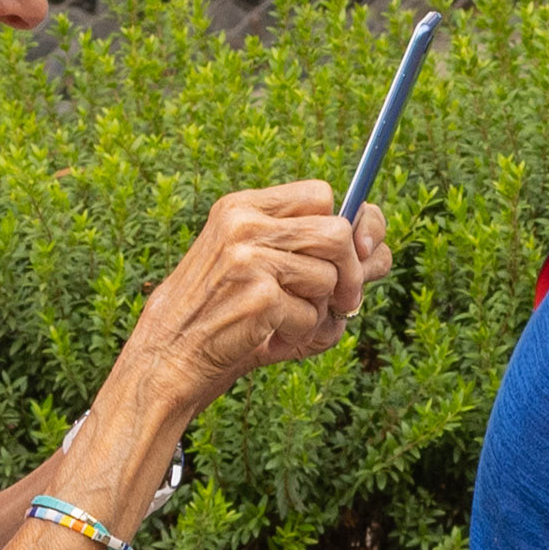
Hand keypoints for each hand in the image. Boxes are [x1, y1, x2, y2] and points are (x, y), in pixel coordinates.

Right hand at [123, 182, 373, 403]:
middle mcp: (243, 224)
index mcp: (242, 207)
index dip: (350, 223)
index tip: (359, 253)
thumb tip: (379, 250)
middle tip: (346, 302)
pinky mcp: (258, 297)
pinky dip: (300, 334)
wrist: (170, 356)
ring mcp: (248, 258)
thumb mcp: (263, 268)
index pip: (320, 193)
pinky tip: (268, 336)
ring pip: (329, 276)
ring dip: (320, 309)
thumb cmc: (226, 314)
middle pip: (337, 231)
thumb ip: (315, 254)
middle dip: (352, 271)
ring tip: (285, 320)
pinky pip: (312, 315)